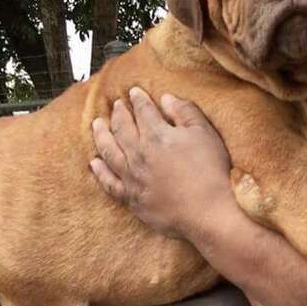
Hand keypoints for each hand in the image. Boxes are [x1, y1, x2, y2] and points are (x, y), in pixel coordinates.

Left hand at [90, 87, 233, 238]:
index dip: (139, 99)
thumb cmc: (211, 172)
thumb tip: (166, 98)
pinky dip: (100, 171)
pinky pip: (109, 182)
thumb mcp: (205, 134)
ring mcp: (132, 177)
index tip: (135, 92)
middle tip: (116, 104)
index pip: (143, 111)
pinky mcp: (131, 198)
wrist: (209, 214)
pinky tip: (95, 163)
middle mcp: (139, 154)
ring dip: (101, 135)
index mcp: (157, 136)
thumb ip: (185, 112)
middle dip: (118, 113)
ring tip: (96, 124)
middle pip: (122, 128)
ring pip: (109, 151)